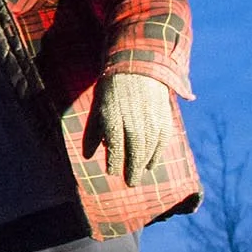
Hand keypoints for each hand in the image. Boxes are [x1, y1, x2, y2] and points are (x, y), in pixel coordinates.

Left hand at [89, 71, 171, 186]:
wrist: (136, 69)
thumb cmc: (111, 92)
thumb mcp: (97, 110)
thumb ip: (93, 133)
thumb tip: (88, 156)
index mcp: (114, 118)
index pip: (116, 147)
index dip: (114, 162)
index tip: (112, 173)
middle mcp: (134, 120)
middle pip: (135, 151)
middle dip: (132, 169)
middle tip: (130, 183)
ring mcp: (151, 118)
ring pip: (150, 148)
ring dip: (145, 164)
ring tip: (139, 175)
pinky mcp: (163, 116)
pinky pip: (163, 140)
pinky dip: (158, 154)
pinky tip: (152, 164)